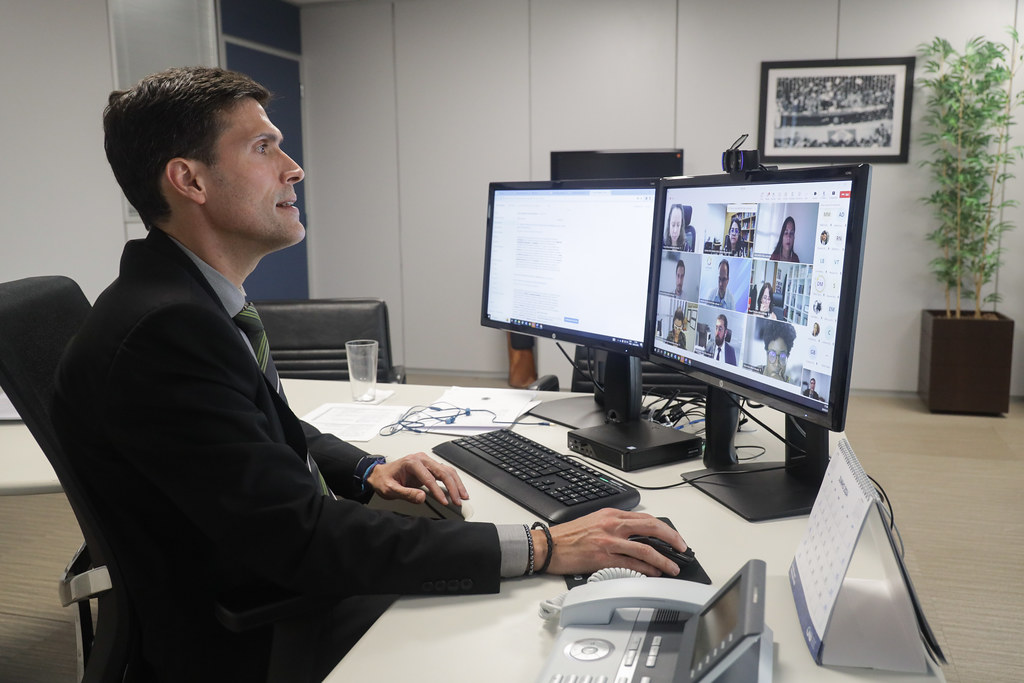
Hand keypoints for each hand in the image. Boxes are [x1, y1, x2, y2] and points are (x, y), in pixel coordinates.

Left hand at [365, 452, 468, 507]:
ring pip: (447, 470)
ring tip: (463, 496)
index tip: (444, 501)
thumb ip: (406, 494)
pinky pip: (445, 472)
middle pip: (443, 471)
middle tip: (457, 501)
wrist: (379, 474)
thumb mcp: (390, 489)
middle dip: (453, 487)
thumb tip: (422, 497)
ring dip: (456, 483)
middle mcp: (421, 459)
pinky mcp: (429, 467)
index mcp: (412, 462)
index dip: (438, 491)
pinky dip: (453, 481)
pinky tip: (458, 490)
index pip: (429, 477)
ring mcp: (426, 462)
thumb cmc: (383, 480)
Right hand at [532, 509, 686, 577]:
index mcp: (611, 515)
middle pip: (651, 528)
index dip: (664, 528)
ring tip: (672, 568)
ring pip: (645, 548)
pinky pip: (631, 564)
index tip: (674, 537)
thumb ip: (615, 525)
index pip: (645, 518)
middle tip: (682, 549)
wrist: (548, 546)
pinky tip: (654, 574)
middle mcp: (612, 525)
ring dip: (663, 560)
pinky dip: (646, 569)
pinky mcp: (603, 558)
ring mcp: (609, 542)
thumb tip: (637, 535)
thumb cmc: (568, 536)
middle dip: (671, 539)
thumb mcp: (595, 521)